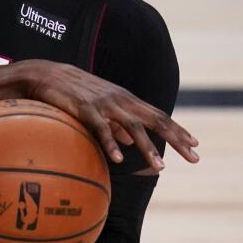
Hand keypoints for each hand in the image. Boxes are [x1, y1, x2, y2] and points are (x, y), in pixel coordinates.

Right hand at [17, 60, 198, 171]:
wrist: (46, 74)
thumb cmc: (74, 92)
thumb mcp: (101, 107)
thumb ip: (117, 124)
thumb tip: (130, 143)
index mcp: (126, 100)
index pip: (158, 116)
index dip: (178, 130)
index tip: (195, 146)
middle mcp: (121, 100)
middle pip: (155, 120)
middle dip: (176, 139)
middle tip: (194, 158)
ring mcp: (104, 103)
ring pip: (133, 126)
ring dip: (148, 148)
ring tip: (161, 168)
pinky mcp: (85, 108)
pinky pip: (101, 128)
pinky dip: (110, 143)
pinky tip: (117, 159)